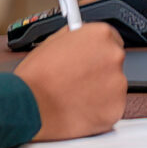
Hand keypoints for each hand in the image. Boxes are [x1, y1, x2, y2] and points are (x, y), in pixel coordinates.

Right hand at [17, 23, 127, 139]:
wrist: (29, 104)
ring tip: (73, 97)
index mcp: (100, 35)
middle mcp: (113, 57)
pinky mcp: (115, 109)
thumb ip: (75, 37)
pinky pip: (110, 109)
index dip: (97, 52)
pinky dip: (97, 112)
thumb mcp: (53, 41)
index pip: (111, 39)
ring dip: (98, 93)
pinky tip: (78, 109)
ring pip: (112, 88)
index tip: (91, 60)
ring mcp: (117, 84)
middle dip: (98, 72)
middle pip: (112, 64)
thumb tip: (80, 38)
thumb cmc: (35, 76)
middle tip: (77, 81)